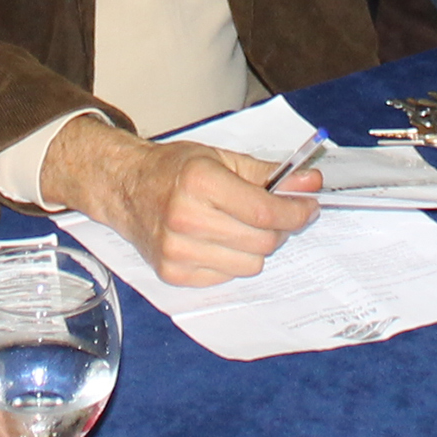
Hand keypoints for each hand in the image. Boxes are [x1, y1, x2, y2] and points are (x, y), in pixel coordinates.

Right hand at [43, 122, 314, 285]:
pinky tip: (216, 240)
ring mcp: (176, 250)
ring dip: (255, 247)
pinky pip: (226, 277)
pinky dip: (231, 261)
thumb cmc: (175, 169)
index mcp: (200, 181)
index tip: (308, 206)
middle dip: (279, 228)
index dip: (295, 211)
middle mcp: (185, 217)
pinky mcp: (172, 273)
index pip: (265, 211)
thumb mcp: (221, 158)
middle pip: (262, 241)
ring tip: (240, 227)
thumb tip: (312, 183)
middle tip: (276, 215)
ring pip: (249, 265)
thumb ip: (268, 173)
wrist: (124, 187)